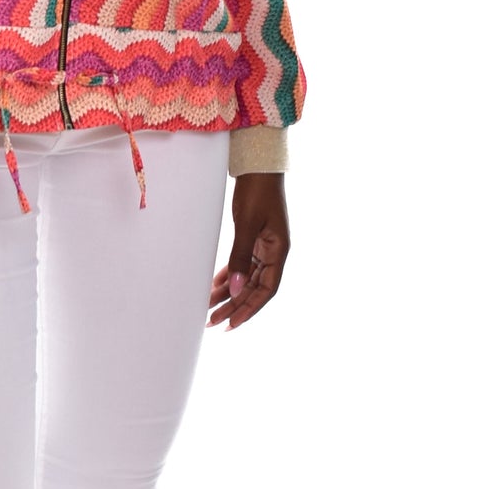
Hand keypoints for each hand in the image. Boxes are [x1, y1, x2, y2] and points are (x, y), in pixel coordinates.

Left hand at [207, 171, 289, 330]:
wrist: (258, 165)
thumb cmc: (257, 190)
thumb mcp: (247, 224)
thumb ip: (240, 257)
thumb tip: (236, 290)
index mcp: (279, 251)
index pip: (267, 290)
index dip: (249, 309)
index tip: (231, 323)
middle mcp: (274, 252)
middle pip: (255, 288)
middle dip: (235, 306)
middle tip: (213, 321)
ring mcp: (265, 246)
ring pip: (247, 278)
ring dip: (230, 293)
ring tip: (209, 307)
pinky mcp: (254, 238)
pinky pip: (243, 265)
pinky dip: (230, 276)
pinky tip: (215, 286)